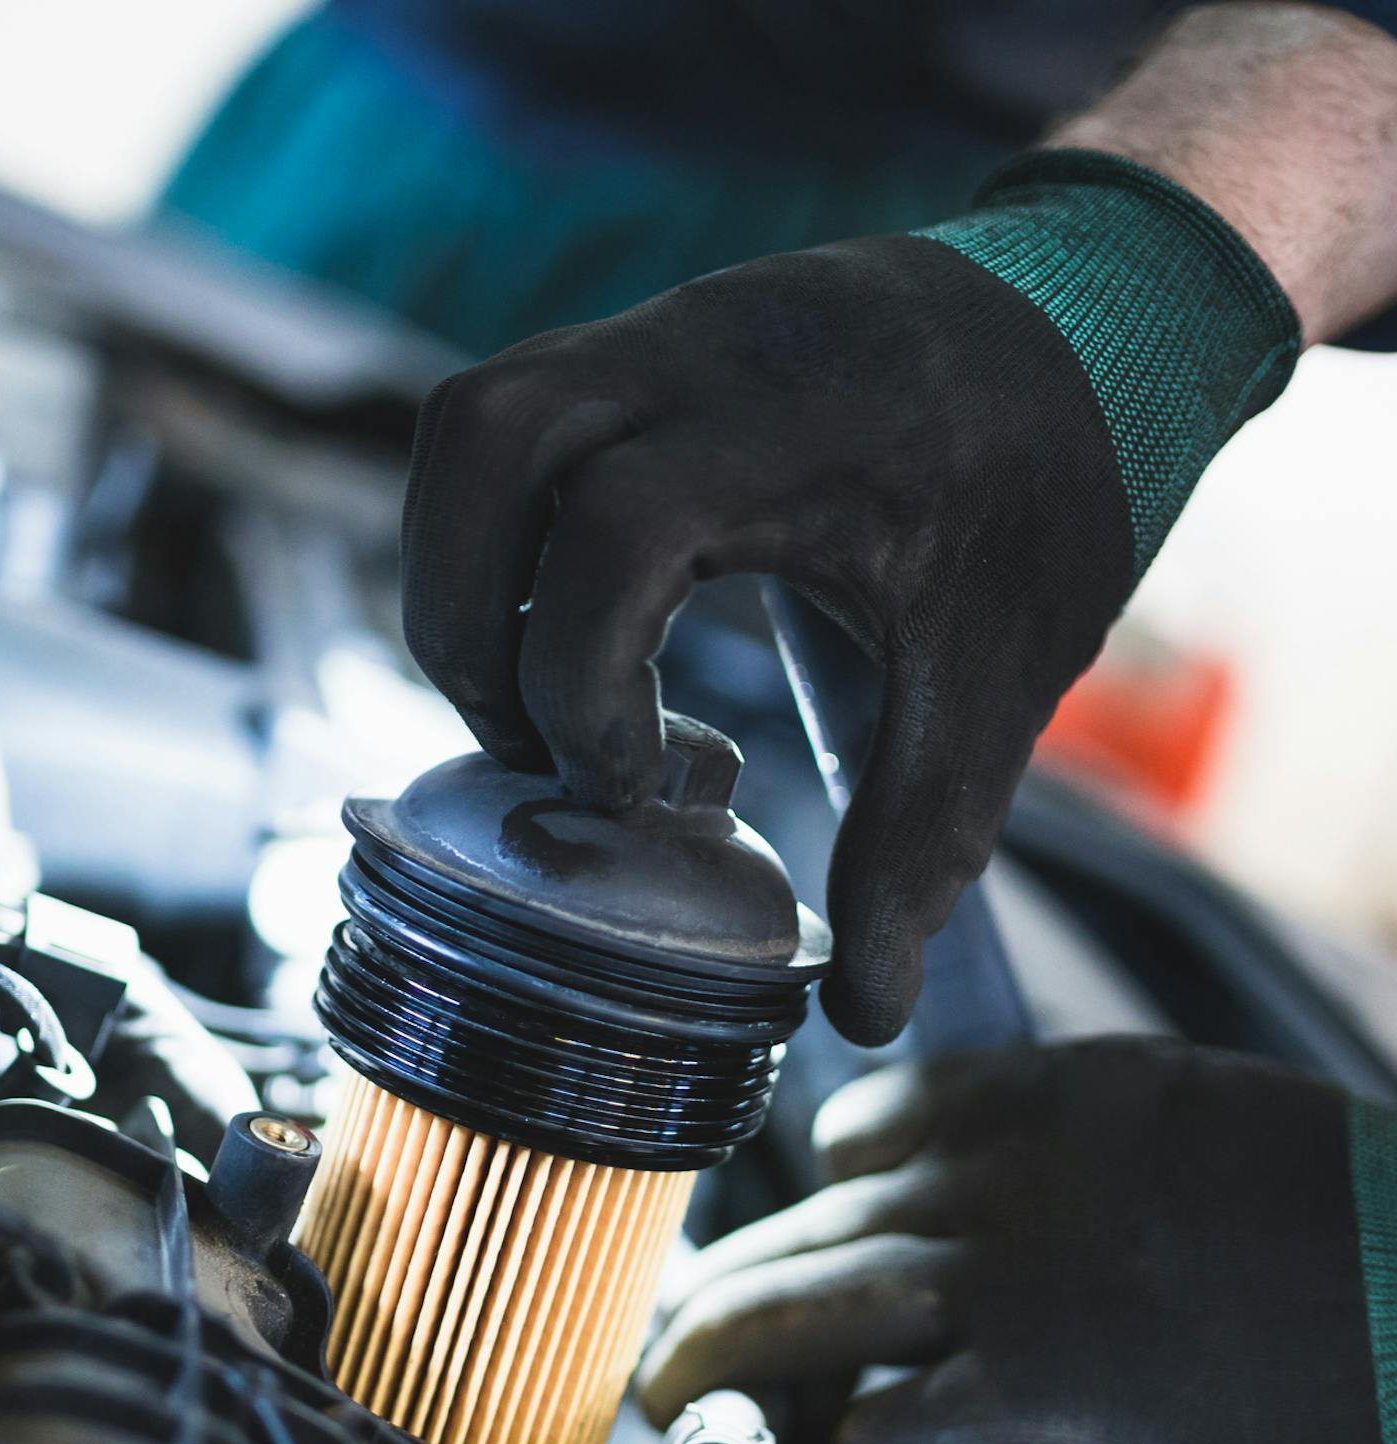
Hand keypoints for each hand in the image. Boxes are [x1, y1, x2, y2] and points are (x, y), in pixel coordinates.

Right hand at [401, 157, 1296, 1044]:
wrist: (1098, 317)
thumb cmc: (1050, 496)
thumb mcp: (998, 682)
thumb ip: (919, 846)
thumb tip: (860, 1011)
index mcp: (798, 435)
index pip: (613, 532)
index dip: (583, 678)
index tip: (636, 787)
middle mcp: (705, 353)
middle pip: (485, 443)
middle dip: (467, 625)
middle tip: (534, 746)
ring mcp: (665, 329)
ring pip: (474, 422)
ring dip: (460, 572)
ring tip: (531, 691)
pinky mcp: (648, 342)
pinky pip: (513, 419)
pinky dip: (501, 531)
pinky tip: (576, 623)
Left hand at [637, 1039, 1393, 1443]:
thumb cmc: (1366, 1242)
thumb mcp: (1234, 1137)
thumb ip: (1113, 1154)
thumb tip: (1024, 1211)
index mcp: (1069, 1095)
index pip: (880, 1121)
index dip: (819, 1186)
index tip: (795, 1227)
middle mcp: (1019, 1172)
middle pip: (821, 1220)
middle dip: (732, 1279)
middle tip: (676, 1328)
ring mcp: (1022, 1278)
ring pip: (814, 1304)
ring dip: (725, 1354)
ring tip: (670, 1396)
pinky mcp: (1047, 1392)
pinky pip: (892, 1421)